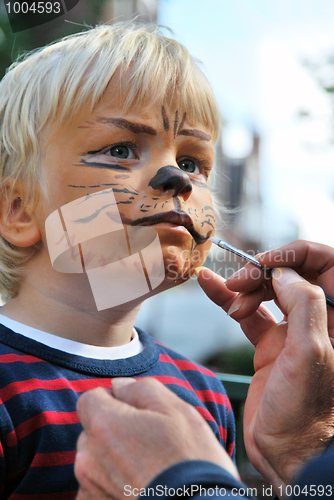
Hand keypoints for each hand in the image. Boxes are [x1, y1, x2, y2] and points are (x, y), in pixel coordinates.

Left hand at [75, 377, 237, 499]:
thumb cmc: (190, 460)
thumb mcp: (176, 409)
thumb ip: (140, 388)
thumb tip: (119, 386)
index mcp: (104, 424)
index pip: (90, 399)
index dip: (114, 400)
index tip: (138, 412)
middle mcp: (88, 457)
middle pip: (93, 430)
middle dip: (115, 430)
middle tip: (150, 442)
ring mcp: (90, 488)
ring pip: (96, 460)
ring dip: (114, 459)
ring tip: (149, 469)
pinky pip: (97, 488)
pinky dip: (113, 486)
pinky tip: (140, 487)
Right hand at [196, 240, 333, 493]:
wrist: (286, 454)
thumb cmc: (306, 414)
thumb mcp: (310, 354)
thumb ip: (303, 305)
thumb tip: (284, 272)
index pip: (326, 264)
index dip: (296, 255)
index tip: (267, 262)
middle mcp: (317, 320)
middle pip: (290, 274)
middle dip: (262, 271)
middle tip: (239, 282)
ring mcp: (291, 331)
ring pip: (267, 291)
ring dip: (243, 285)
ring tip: (226, 291)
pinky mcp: (269, 344)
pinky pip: (247, 312)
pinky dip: (227, 299)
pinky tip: (209, 285)